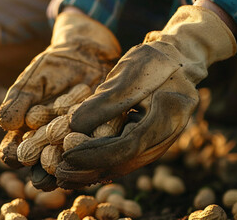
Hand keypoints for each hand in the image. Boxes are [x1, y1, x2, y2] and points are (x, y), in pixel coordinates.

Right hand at [0, 10, 120, 169]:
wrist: (86, 54)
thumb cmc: (52, 68)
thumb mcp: (31, 81)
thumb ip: (18, 101)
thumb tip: (6, 124)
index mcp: (27, 137)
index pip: (14, 153)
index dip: (13, 156)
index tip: (16, 154)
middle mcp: (52, 147)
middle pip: (44, 165)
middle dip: (45, 165)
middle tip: (47, 163)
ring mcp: (78, 145)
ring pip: (74, 161)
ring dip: (73, 161)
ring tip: (72, 155)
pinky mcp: (104, 138)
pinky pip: (102, 145)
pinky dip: (99, 144)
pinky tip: (98, 141)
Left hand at [55, 5, 236, 188]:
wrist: (179, 60)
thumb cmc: (155, 60)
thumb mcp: (130, 73)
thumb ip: (105, 101)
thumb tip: (74, 126)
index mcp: (168, 117)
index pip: (128, 146)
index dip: (95, 153)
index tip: (66, 155)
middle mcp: (166, 137)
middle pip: (124, 163)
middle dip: (89, 170)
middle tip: (58, 174)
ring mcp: (158, 142)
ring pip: (123, 164)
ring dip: (92, 172)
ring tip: (62, 176)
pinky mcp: (148, 142)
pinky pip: (123, 158)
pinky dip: (100, 163)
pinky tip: (78, 168)